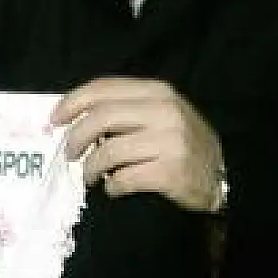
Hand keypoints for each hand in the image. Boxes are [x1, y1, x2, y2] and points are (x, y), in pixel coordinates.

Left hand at [51, 77, 225, 211]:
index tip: (55, 119)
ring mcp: (170, 142)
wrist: (222, 176)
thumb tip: (76, 116)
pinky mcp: (170, 172)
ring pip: (109, 151)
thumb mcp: (161, 114)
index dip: (73, 102)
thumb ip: (126, 109)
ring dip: (91, 167)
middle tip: (69, 153)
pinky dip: (112, 186)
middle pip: (101, 117)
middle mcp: (165, 112)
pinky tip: (114, 189)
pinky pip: (125, 179)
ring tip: (90, 176)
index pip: (104, 88)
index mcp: (158, 92)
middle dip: (76, 137)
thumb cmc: (183, 143)